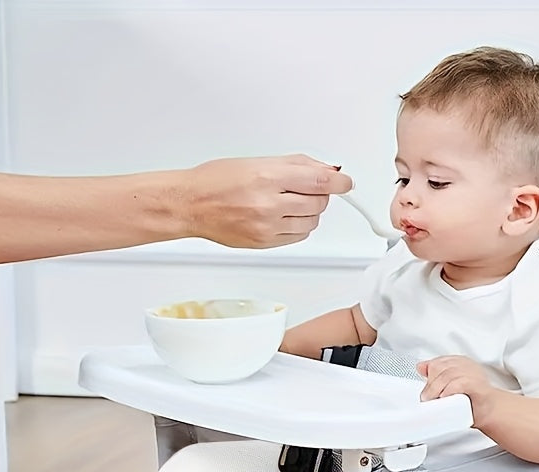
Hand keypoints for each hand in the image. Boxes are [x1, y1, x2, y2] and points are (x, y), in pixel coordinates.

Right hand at [182, 154, 352, 247]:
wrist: (191, 205)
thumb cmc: (217, 181)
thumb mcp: (257, 161)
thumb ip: (296, 165)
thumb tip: (326, 170)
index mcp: (267, 178)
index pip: (319, 181)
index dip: (339, 183)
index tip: (346, 183)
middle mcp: (268, 204)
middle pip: (318, 203)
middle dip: (318, 194)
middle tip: (304, 188)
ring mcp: (267, 227)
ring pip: (311, 222)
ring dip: (308, 212)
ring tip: (288, 202)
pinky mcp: (264, 243)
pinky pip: (297, 236)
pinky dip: (297, 226)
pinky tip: (282, 216)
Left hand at [417, 355, 496, 424]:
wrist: (490, 411)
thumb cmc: (471, 399)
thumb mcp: (449, 384)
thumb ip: (436, 375)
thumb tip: (420, 366)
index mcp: (459, 362)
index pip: (437, 362)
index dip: (429, 376)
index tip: (427, 390)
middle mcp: (466, 365)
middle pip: (439, 367)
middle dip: (430, 385)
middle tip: (428, 398)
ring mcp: (473, 373)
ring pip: (447, 375)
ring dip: (436, 390)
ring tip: (434, 400)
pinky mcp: (477, 384)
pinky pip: (459, 383)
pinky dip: (449, 391)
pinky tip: (445, 397)